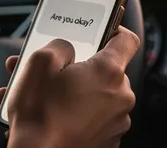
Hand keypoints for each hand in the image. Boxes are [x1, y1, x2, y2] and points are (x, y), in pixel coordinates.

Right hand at [0, 27, 140, 147]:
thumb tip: (66, 48)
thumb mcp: (40, 62)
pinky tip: (49, 112)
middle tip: (53, 69)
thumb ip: (59, 45)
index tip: (101, 30)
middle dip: (78, 66)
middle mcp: (120, 97)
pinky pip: (92, 116)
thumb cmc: (40, 115)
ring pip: (95, 94)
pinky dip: (74, 111)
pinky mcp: (106, 139)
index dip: (113, 30)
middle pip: (105, 69)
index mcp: (109, 72)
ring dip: (72, 90)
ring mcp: (115, 121)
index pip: (127, 39)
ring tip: (41, 94)